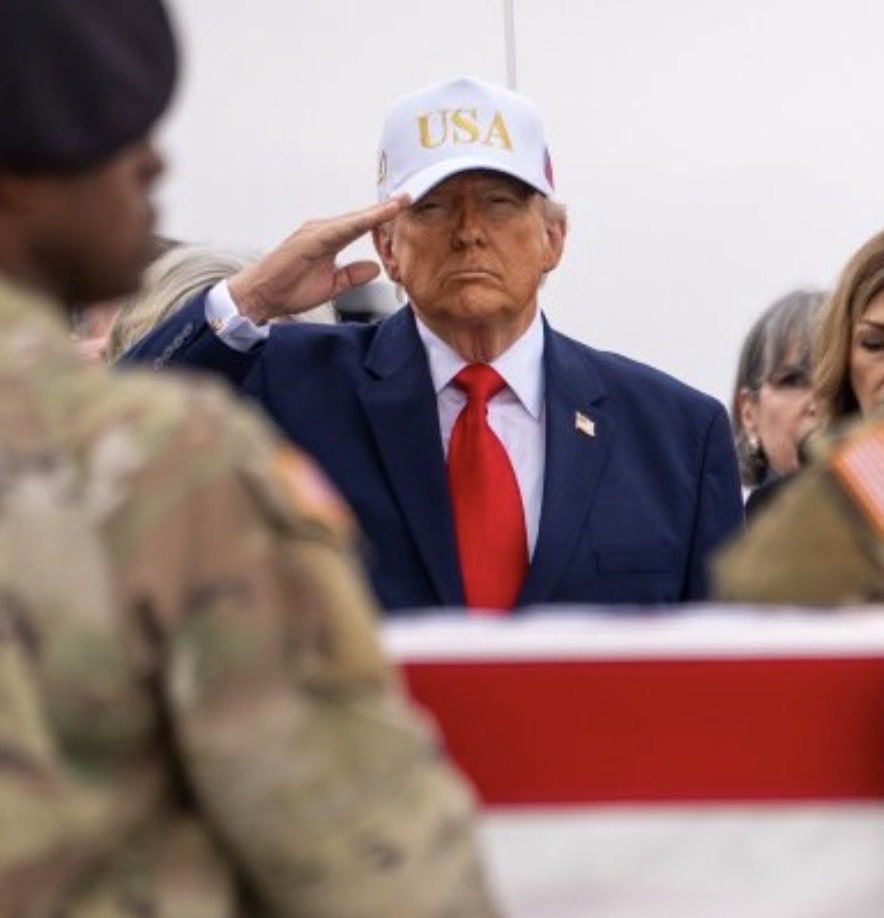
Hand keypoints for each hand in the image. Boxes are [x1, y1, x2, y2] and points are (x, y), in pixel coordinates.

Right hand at [228, 197, 406, 323]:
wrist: (261, 296)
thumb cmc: (290, 289)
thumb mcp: (331, 285)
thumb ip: (352, 275)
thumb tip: (376, 268)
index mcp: (329, 239)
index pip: (362, 225)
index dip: (383, 217)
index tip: (406, 207)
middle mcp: (323, 230)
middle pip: (360, 217)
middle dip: (386, 208)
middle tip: (412, 196)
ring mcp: (315, 232)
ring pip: (353, 219)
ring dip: (377, 211)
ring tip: (401, 202)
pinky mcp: (309, 240)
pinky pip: (339, 229)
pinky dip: (358, 222)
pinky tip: (375, 217)